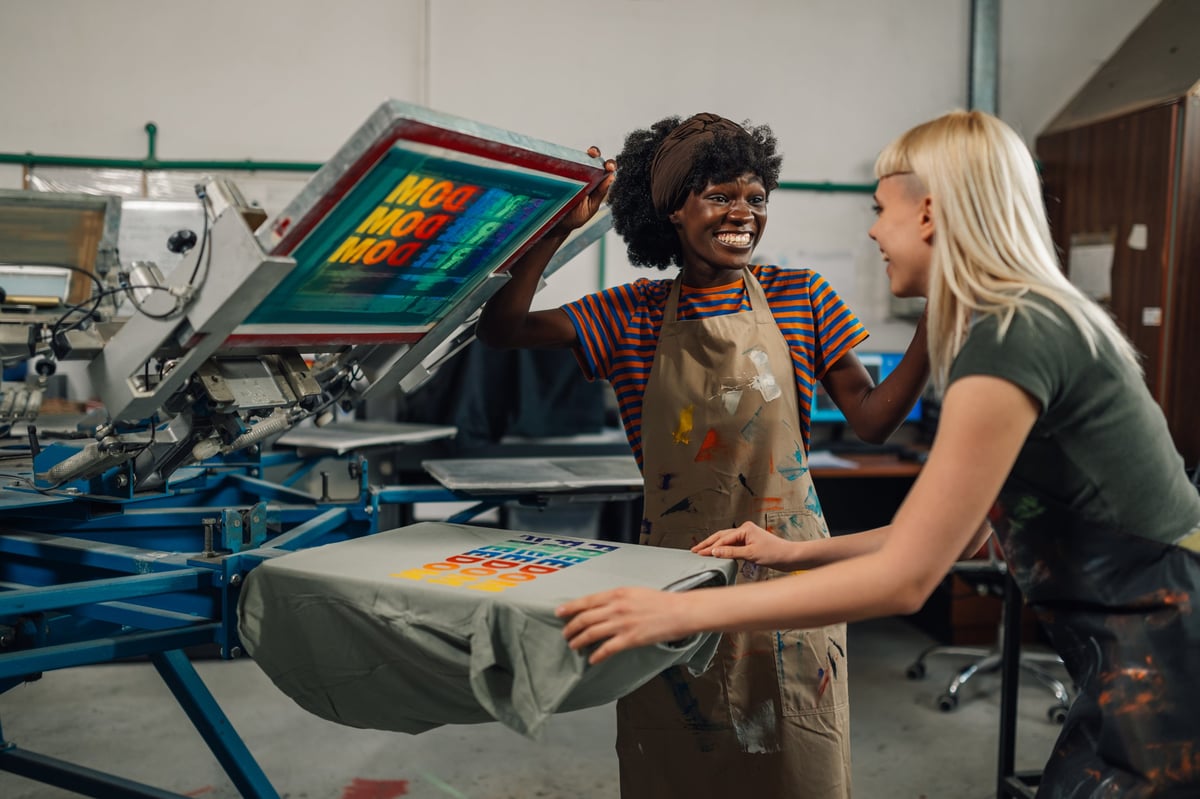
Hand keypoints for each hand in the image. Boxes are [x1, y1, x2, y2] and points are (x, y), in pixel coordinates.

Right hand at [555, 146, 615, 232]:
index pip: (606, 170)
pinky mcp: (560, 174)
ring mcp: (572, 173)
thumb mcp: (591, 207)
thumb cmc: (576, 216)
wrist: (556, 224)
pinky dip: (565, 160)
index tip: (609, 166)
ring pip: (579, 159)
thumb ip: (601, 193)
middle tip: (593, 154)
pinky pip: (564, 164)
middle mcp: (586, 175)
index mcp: (597, 183)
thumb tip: (612, 177)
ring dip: (582, 154)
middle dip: (595, 153)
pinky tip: (566, 161)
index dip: (609, 164)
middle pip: (593, 159)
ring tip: (584, 154)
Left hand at [556, 586, 692, 664]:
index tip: (559, 613)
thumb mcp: (634, 592)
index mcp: (617, 594)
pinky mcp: (630, 639)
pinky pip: (607, 649)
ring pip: (591, 633)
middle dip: (571, 627)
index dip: (570, 608)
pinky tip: (592, 659)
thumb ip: (616, 599)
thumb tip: (600, 607)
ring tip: (573, 646)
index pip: (586, 601)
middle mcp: (616, 607)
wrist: (680, 611)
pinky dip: (596, 655)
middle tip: (565, 634)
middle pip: (585, 618)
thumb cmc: (660, 601)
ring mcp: (622, 624)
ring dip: (579, 641)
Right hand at [692, 521, 794, 568]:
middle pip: (721, 536)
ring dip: (714, 546)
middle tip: (694, 550)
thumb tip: (715, 551)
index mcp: (745, 529)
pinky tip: (716, 553)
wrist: (790, 557)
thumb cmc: (775, 553)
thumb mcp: (751, 554)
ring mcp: (747, 536)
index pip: (723, 539)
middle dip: (707, 543)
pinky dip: (723, 549)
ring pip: (726, 540)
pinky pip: (732, 545)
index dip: (710, 547)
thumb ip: (731, 553)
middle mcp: (745, 530)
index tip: (698, 553)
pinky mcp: (749, 543)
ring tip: (701, 551)